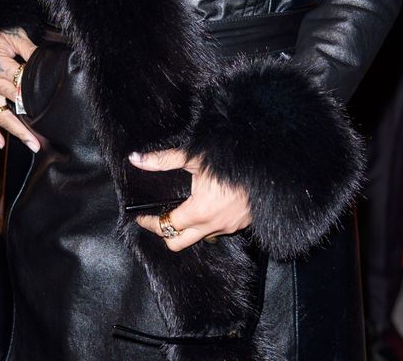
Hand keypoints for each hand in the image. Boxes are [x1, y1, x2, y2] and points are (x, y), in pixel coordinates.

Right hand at [0, 27, 39, 152]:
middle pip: (14, 102)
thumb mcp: (13, 36)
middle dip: (30, 118)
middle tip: (45, 135)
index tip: (47, 105)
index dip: (33, 92)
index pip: (21, 81)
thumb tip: (44, 59)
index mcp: (1, 65)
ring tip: (32, 144)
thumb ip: (28, 48)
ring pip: (0, 116)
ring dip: (16, 131)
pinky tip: (1, 144)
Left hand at [130, 149, 250, 250]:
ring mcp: (228, 228)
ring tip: (183, 210)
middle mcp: (212, 226)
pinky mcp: (240, 226)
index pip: (165, 226)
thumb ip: (163, 160)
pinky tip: (207, 207)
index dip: (149, 222)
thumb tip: (135, 159)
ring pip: (200, 237)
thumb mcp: (194, 158)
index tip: (140, 217)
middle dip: (164, 233)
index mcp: (198, 212)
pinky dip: (207, 223)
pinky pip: (217, 231)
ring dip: (189, 228)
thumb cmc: (230, 163)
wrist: (267, 169)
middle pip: (178, 243)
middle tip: (157, 218)